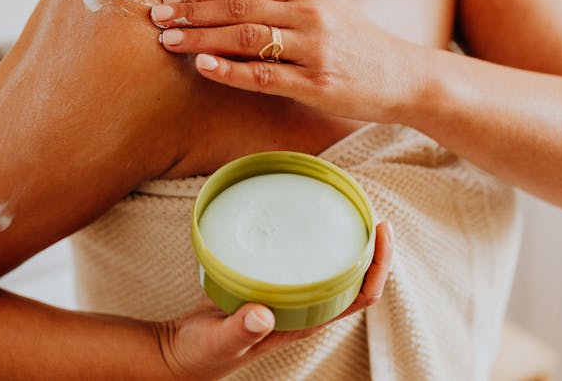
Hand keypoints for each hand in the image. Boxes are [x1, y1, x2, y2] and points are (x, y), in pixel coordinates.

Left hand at [150, 0, 424, 123]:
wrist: (406, 76)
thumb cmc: (362, 43)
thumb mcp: (330, 6)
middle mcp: (308, 14)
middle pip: (238, 8)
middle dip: (193, 11)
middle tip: (157, 16)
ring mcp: (313, 49)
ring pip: (246, 38)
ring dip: (203, 37)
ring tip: (168, 39)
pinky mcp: (317, 84)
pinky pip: (266, 75)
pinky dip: (232, 70)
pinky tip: (203, 67)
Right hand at [155, 220, 392, 378]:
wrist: (181, 353)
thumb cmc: (203, 353)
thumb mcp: (219, 343)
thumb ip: (239, 330)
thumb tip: (263, 314)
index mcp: (305, 323)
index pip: (360, 297)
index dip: (378, 266)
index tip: (380, 231)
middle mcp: (305, 310)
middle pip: (356, 278)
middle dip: (369, 246)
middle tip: (367, 208)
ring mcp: (290, 298)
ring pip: (334, 268)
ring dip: (347, 241)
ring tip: (346, 208)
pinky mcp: (272, 287)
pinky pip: (306, 263)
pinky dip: (315, 242)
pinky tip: (303, 221)